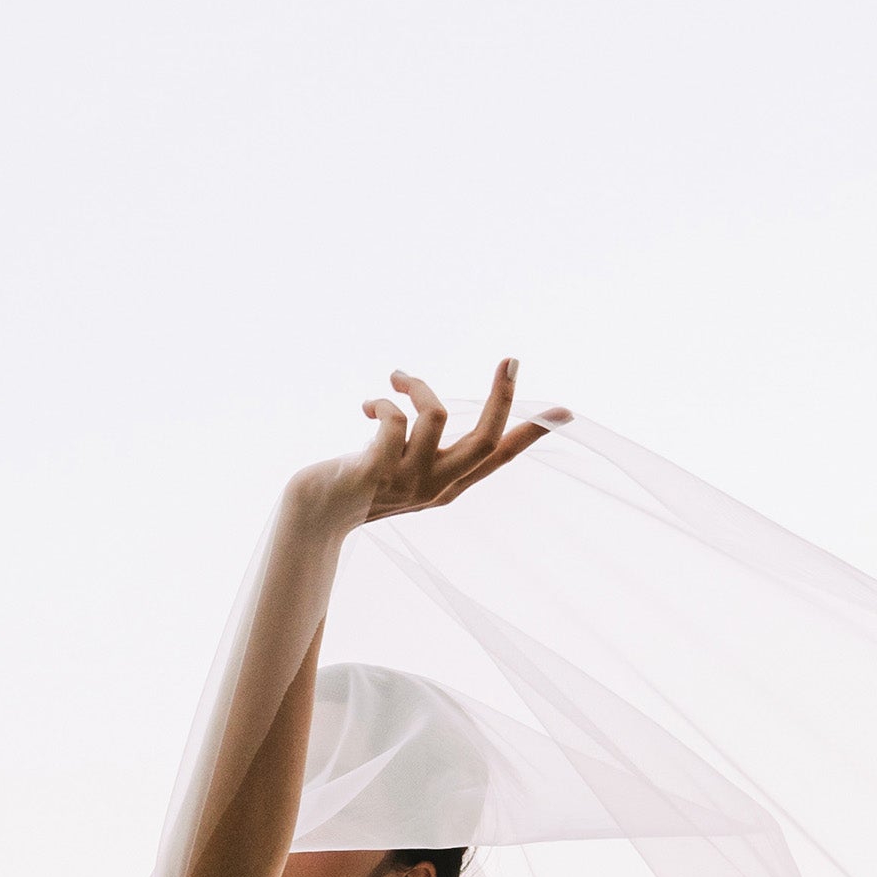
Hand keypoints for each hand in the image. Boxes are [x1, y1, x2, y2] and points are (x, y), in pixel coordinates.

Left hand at [290, 362, 563, 532]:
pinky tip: (369, 405)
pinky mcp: (374, 472)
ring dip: (419, 386)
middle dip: (502, 397)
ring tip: (399, 378)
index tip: (563, 411)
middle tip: (510, 360)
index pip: (499, 459)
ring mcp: (406, 481)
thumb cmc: (356, 484)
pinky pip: (394, 421)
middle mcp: (434, 486)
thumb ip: (426, 447)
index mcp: (448, 485)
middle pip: (485, 441)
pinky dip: (385, 402)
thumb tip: (438, 410)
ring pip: (436, 417)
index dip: (531, 434)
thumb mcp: (403, 469)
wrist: (312, 516)